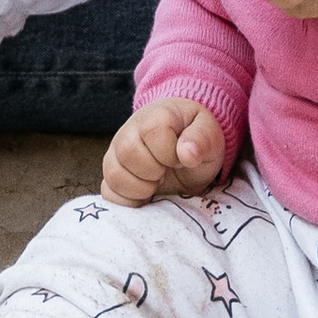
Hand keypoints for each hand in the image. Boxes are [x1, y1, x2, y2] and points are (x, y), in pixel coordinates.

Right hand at [100, 98, 225, 207]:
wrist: (182, 142)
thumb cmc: (195, 138)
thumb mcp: (209, 135)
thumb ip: (201, 139)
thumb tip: (187, 154)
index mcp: (155, 116)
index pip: (153, 133)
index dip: (171, 153)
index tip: (181, 158)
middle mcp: (129, 131)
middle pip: (128, 153)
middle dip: (154, 172)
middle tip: (167, 172)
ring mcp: (116, 153)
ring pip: (114, 174)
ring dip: (140, 188)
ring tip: (156, 182)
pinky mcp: (112, 173)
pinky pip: (108, 192)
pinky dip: (127, 201)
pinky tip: (145, 196)